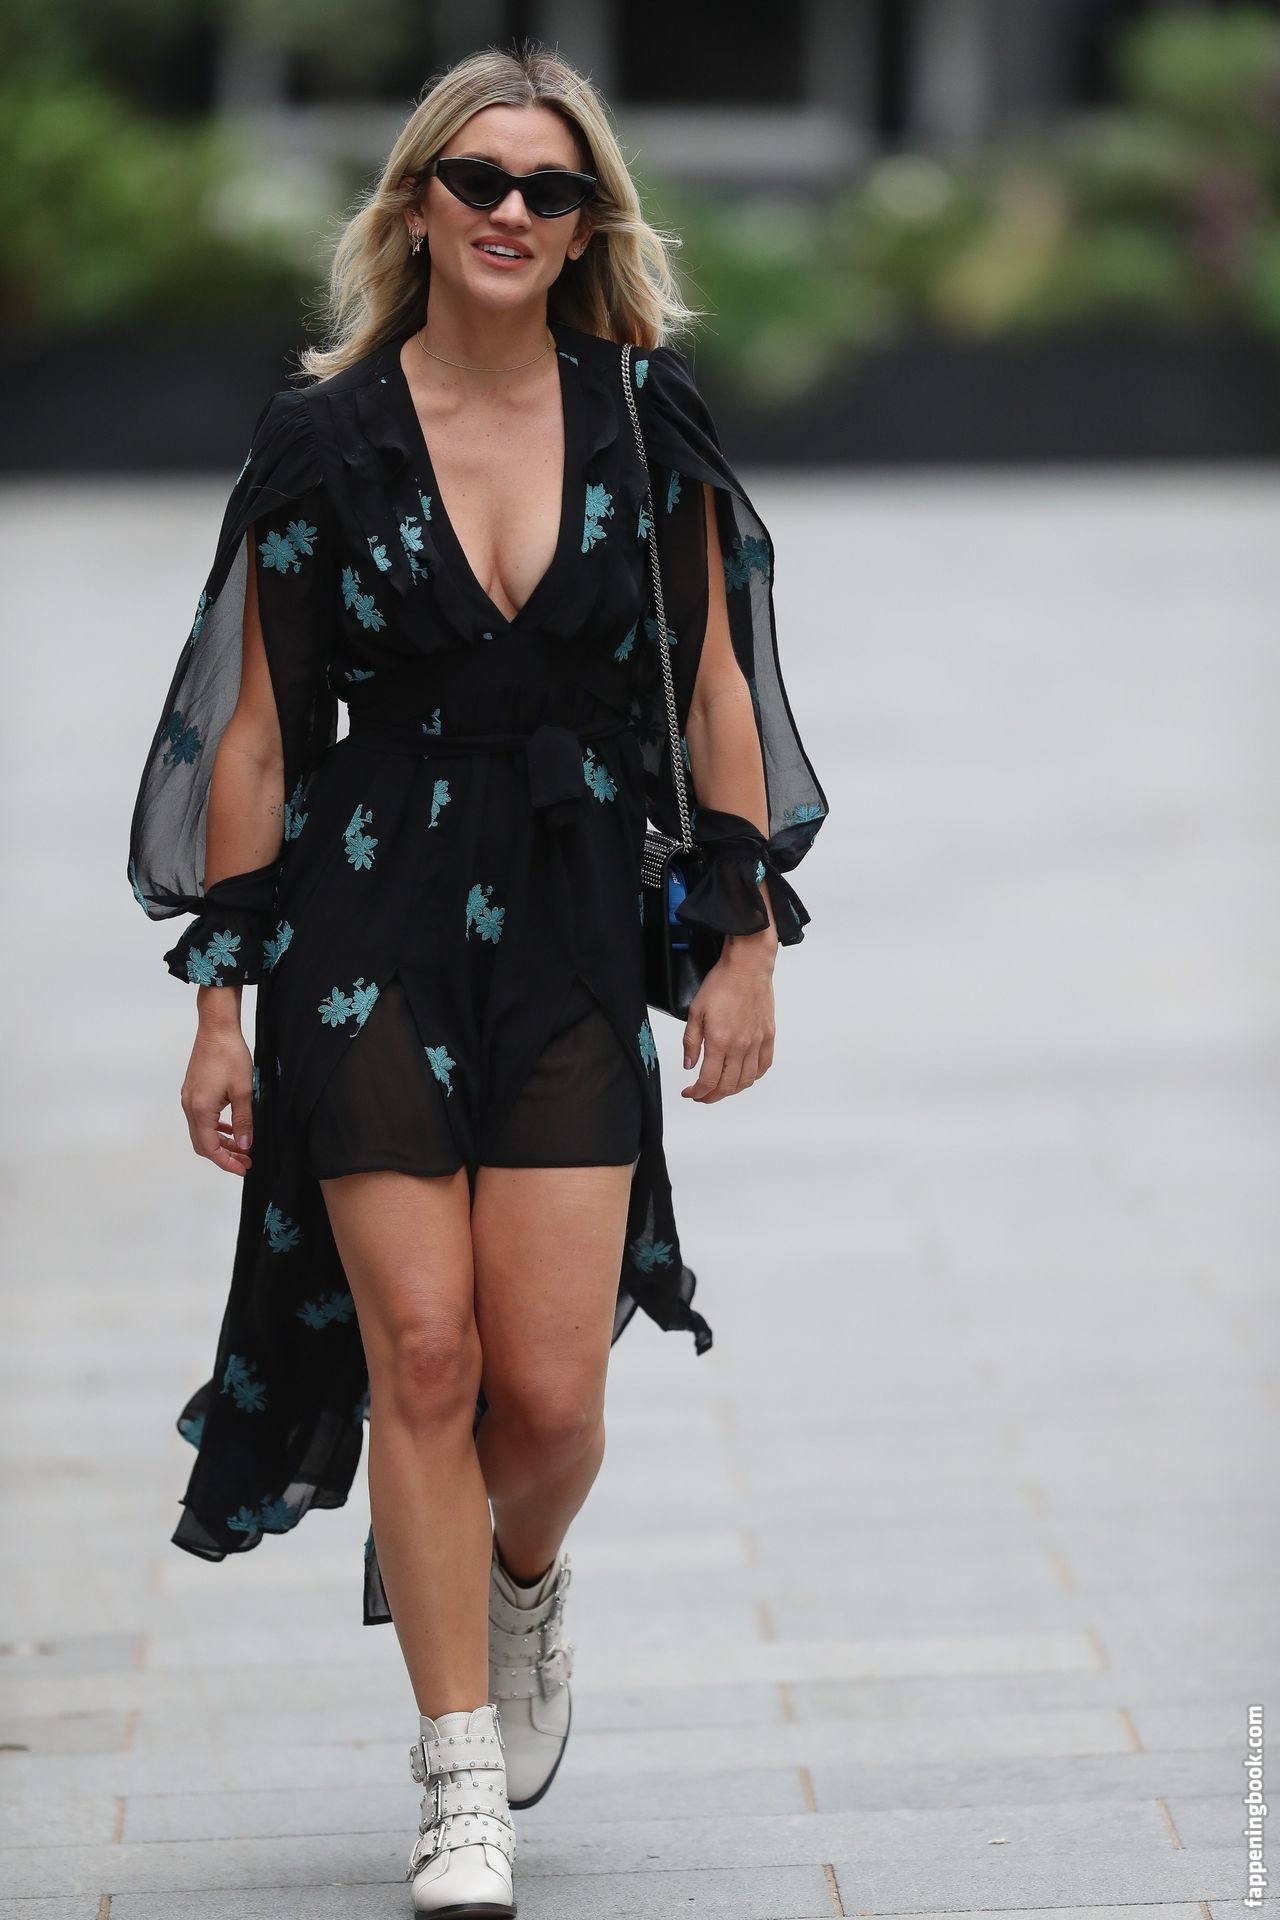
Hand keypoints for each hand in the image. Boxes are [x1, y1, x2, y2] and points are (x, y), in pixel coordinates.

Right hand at [180, 1017, 254, 1175]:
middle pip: (202, 1144)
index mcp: (200, 1110)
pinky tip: (230, 1128)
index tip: (244, 1168)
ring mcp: (188, 1099)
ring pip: (201, 1132)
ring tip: (241, 1148)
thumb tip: (244, 1146)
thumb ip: (244, 1122)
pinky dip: (215, 1128)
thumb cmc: (230, 1055)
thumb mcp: (243, 1091)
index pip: (210, 1148)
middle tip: (245, 1161)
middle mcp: (189, 1106)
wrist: (216, 1028)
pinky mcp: (192, 1091)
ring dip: (220, 1143)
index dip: (227, 1162)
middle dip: (224, 1156)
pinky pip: (201, 1118)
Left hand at [681, 940, 776, 1102]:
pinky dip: (753, 1077)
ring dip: (732, 1090)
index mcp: (719, 1041)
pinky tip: (744, 1076)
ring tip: (721, 1087)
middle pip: (728, 1086)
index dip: (697, 1092)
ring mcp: (757, 1042)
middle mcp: (740, 1046)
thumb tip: (689, 1065)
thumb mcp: (696, 1012)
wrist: (747, 967)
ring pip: (747, 1080)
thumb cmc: (722, 984)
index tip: (690, 1092)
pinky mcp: (768, 1036)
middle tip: (702, 1095)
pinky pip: (764, 1066)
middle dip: (712, 1096)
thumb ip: (691, 1042)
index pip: (708, 1080)